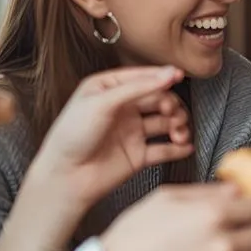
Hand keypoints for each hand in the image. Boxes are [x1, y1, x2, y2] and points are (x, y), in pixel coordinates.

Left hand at [32, 66, 192, 208]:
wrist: (65, 177)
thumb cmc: (72, 136)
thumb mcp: (102, 102)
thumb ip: (138, 87)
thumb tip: (167, 74)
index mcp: (109, 89)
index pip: (142, 77)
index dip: (162, 76)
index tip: (178, 76)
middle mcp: (122, 109)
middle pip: (158, 99)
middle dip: (170, 103)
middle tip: (170, 111)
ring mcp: (131, 132)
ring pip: (165, 123)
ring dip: (178, 124)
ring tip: (179, 132)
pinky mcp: (138, 155)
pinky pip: (164, 149)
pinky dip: (177, 148)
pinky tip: (185, 146)